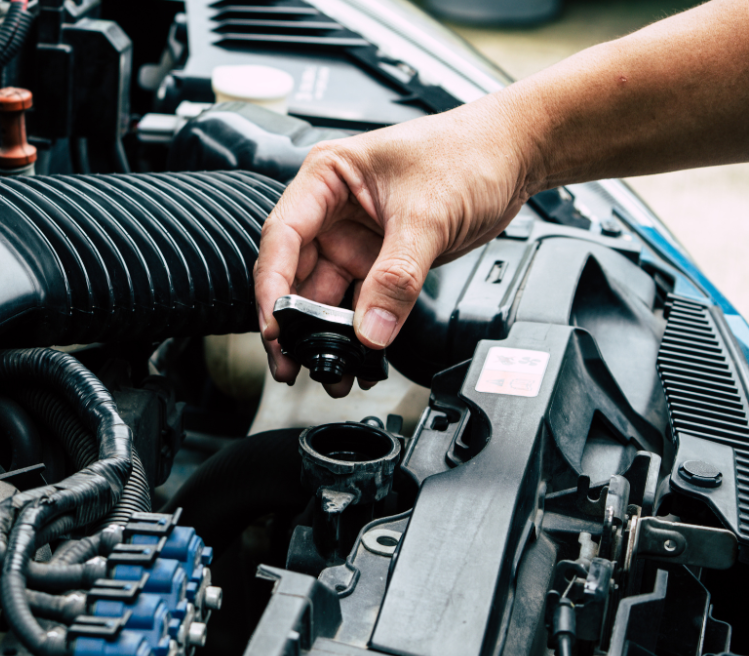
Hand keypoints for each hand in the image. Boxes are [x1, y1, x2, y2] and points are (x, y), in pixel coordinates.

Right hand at [254, 98, 536, 395]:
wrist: (516, 155)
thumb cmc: (469, 151)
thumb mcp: (428, 214)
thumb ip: (397, 277)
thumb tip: (370, 329)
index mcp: (327, 177)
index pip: (283, 236)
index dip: (273, 285)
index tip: (275, 325)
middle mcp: (332, 209)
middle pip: (296, 273)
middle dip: (293, 323)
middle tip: (291, 362)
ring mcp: (354, 237)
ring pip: (325, 296)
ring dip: (325, 335)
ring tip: (330, 370)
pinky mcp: (379, 260)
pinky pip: (359, 303)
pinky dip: (358, 332)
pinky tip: (361, 358)